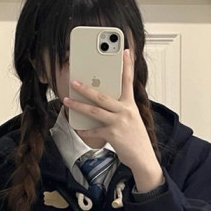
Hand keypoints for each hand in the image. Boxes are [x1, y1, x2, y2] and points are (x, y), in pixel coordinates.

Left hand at [62, 49, 161, 178]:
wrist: (143, 158)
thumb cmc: (136, 139)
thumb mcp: (131, 119)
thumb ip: (120, 109)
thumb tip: (103, 103)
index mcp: (130, 105)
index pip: (129, 81)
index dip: (127, 65)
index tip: (125, 51)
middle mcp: (125, 111)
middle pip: (102, 95)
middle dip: (86, 87)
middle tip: (74, 81)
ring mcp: (119, 122)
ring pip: (94, 111)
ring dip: (78, 105)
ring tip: (67, 100)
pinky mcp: (113, 135)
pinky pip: (94, 130)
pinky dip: (84, 130)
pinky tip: (78, 128)